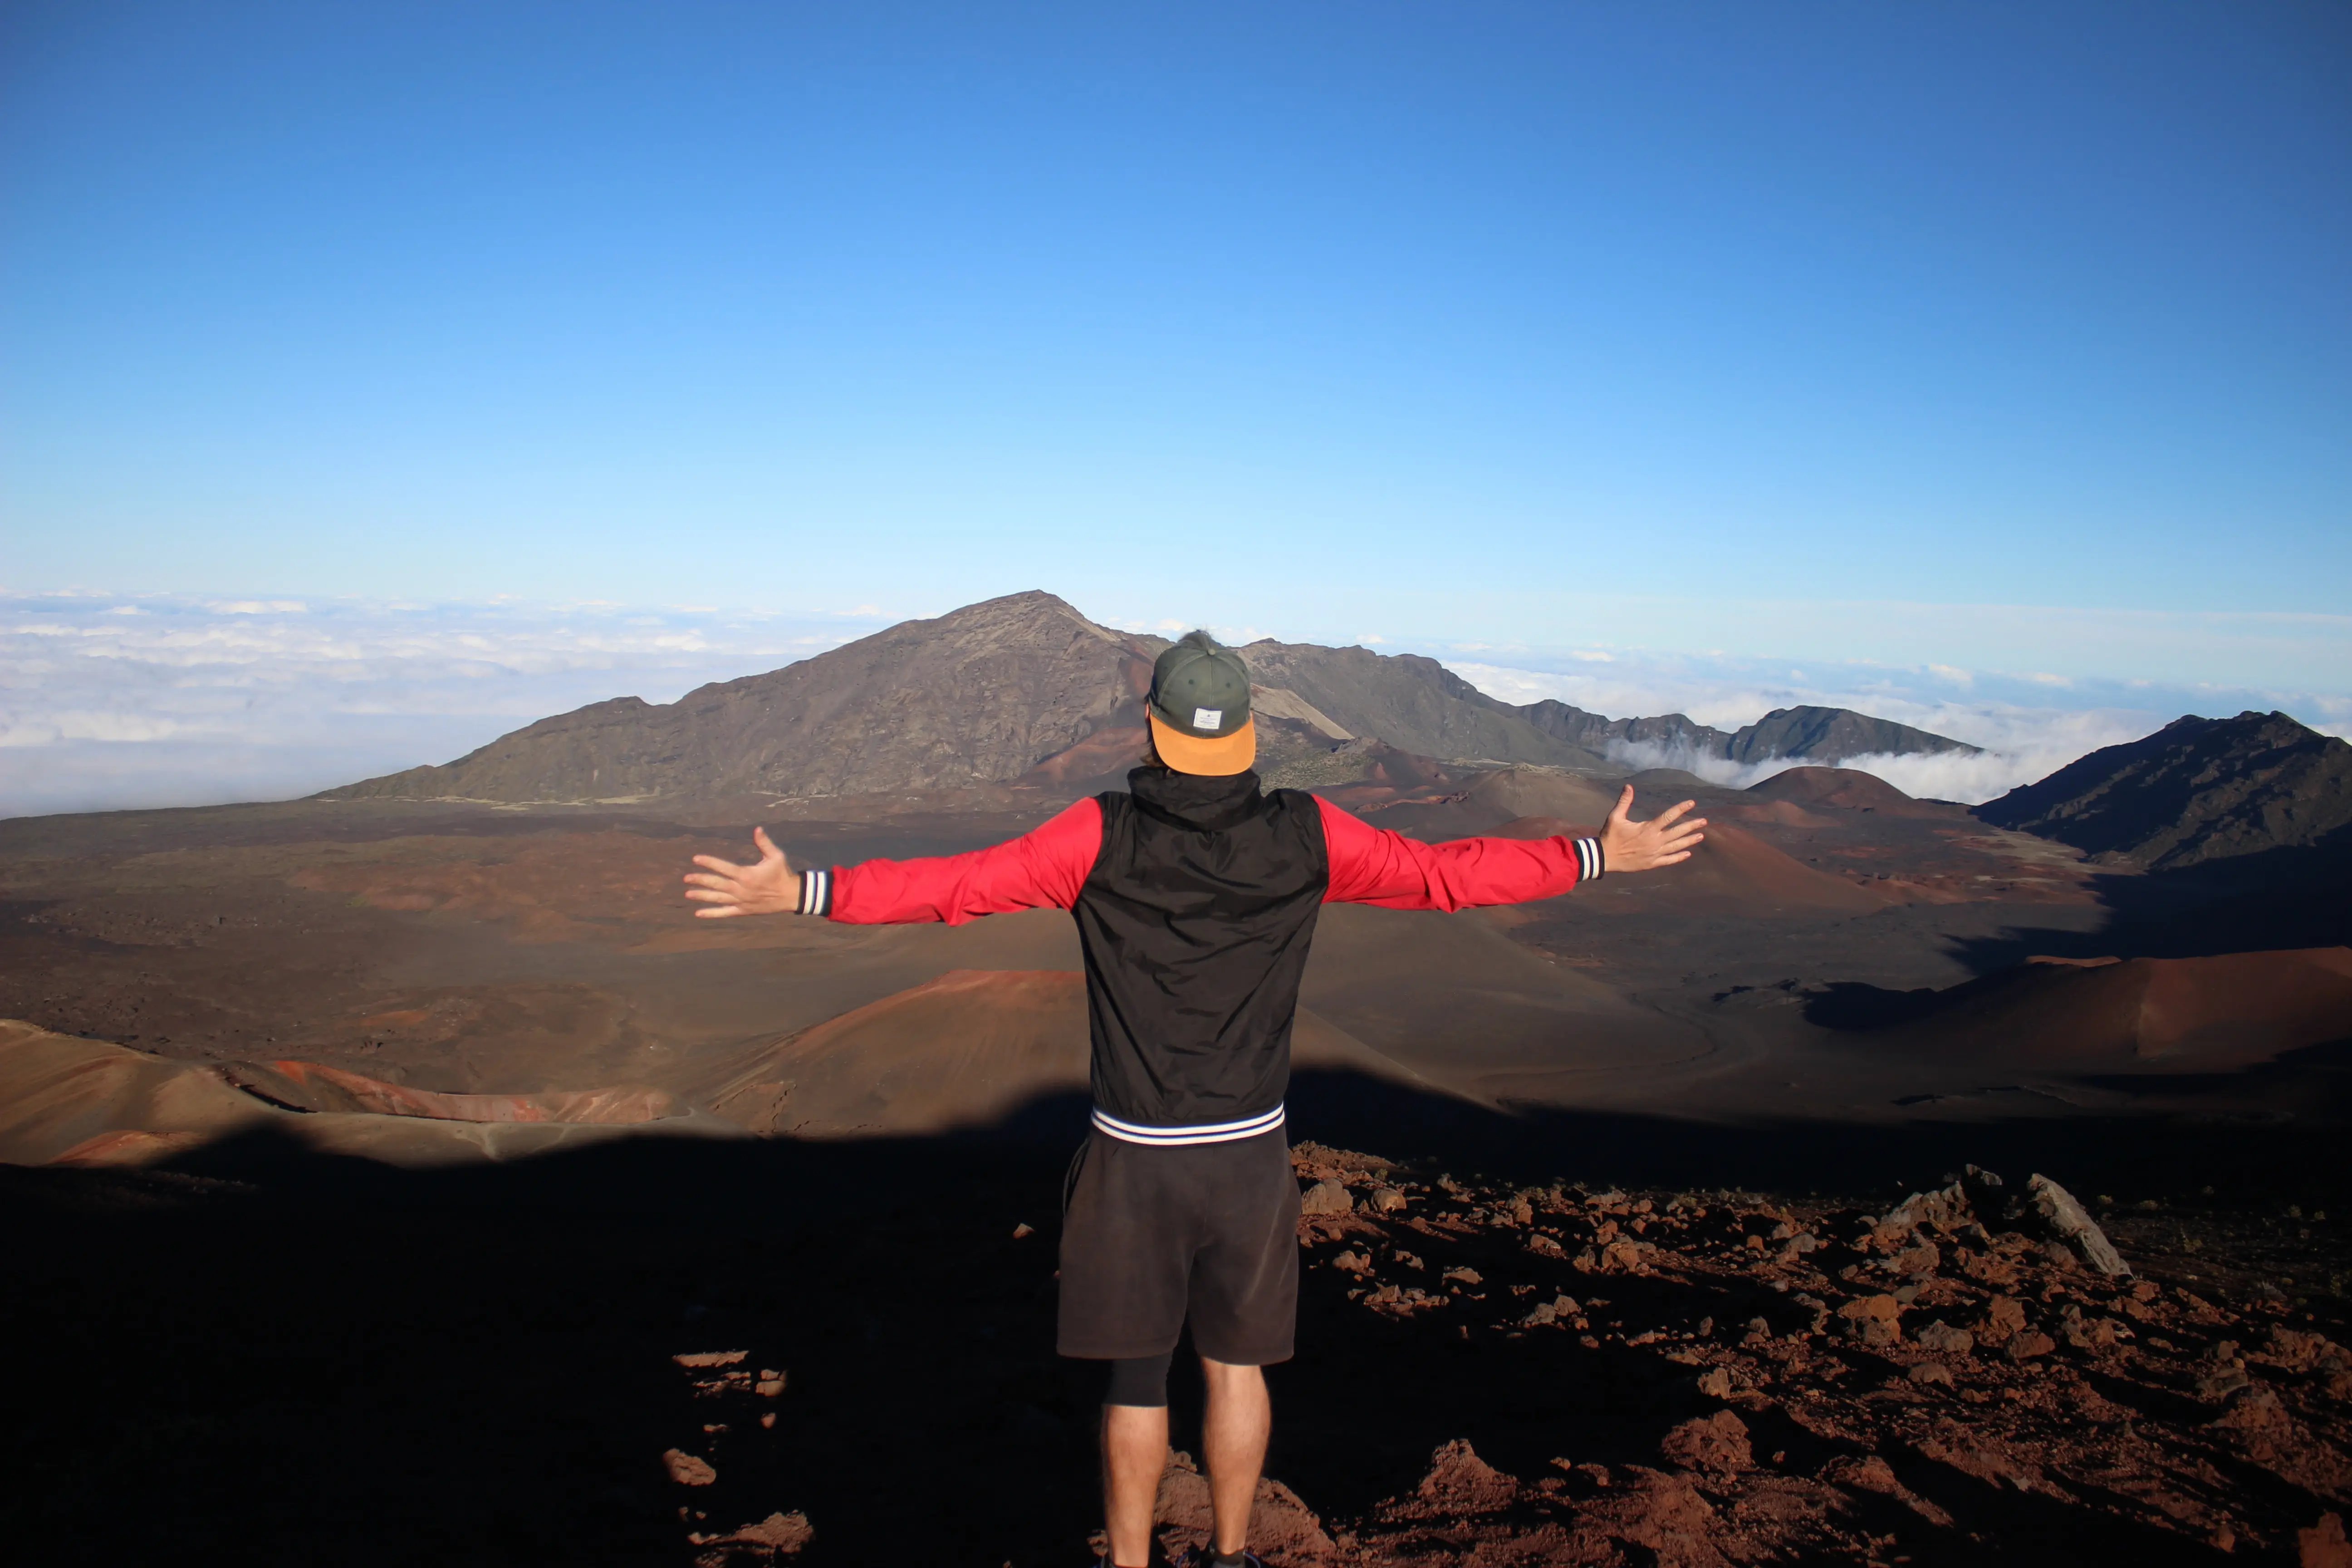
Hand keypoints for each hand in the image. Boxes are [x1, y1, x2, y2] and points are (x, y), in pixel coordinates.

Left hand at [684, 827, 804, 917]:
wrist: (791, 896)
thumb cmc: (782, 873)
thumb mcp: (776, 856)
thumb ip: (764, 843)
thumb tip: (757, 829)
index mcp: (746, 875)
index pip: (723, 867)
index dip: (709, 862)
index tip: (696, 859)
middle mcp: (741, 889)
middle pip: (716, 884)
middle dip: (700, 880)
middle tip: (686, 878)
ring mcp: (741, 901)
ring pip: (718, 898)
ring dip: (702, 896)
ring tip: (688, 894)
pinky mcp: (743, 910)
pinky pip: (725, 912)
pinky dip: (712, 913)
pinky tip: (699, 913)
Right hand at [1597, 786, 1706, 873]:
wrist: (1605, 857)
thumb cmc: (1610, 836)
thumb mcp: (1615, 817)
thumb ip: (1624, 802)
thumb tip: (1629, 786)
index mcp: (1648, 829)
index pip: (1668, 816)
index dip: (1681, 809)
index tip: (1691, 803)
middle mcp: (1655, 841)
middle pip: (1678, 832)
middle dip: (1692, 826)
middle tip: (1704, 821)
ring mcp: (1655, 853)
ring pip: (1677, 846)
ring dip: (1689, 841)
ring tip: (1701, 836)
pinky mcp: (1652, 863)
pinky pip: (1669, 860)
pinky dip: (1679, 857)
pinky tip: (1687, 854)